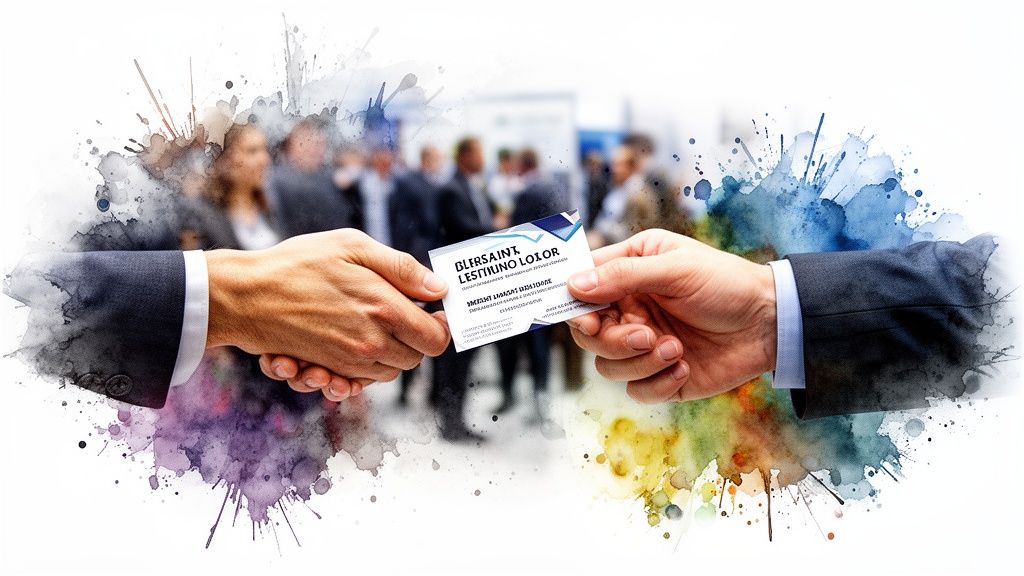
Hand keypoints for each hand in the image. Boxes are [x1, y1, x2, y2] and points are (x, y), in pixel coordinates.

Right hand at [205, 229, 450, 395]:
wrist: (244, 294)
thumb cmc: (297, 263)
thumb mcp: (354, 246)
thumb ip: (402, 269)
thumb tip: (438, 288)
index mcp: (384, 309)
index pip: (436, 339)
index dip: (440, 326)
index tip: (433, 311)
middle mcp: (370, 343)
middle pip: (414, 358)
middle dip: (413, 338)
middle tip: (397, 311)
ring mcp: (348, 362)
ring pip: (387, 371)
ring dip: (386, 353)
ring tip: (367, 323)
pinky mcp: (328, 371)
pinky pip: (358, 380)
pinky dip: (358, 369)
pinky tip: (347, 344)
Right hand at [566, 229, 776, 403]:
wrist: (770, 324)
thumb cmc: (727, 284)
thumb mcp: (675, 269)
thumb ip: (623, 276)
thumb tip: (574, 286)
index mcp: (629, 271)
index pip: (581, 288)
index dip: (573, 305)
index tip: (586, 319)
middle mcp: (630, 309)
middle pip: (588, 334)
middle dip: (611, 340)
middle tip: (645, 335)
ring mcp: (643, 344)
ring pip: (608, 365)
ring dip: (639, 362)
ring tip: (674, 349)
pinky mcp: (660, 376)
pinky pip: (635, 390)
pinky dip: (657, 382)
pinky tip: (684, 366)